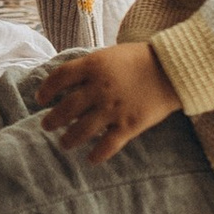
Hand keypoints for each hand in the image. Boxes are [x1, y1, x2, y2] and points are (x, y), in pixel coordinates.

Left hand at [35, 38, 181, 165]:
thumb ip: (89, 68)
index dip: (46, 89)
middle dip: (53, 120)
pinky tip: (91, 159)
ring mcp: (114, 108)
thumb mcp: (109, 55)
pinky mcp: (129, 124)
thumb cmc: (140, 59)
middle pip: (66, 107)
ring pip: (82, 130)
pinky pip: (108, 145)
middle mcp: (100, 87)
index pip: (59, 77)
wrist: (173, 69)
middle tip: (46, 126)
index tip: (40, 99)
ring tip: (65, 143)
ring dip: (69, 139)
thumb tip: (67, 83)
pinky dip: (97, 154)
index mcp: (94, 65)